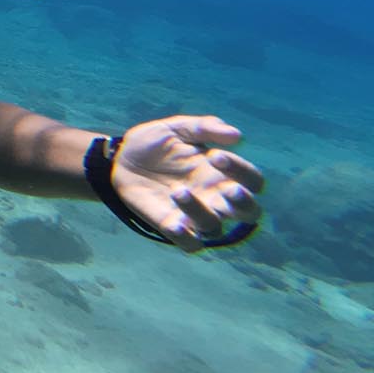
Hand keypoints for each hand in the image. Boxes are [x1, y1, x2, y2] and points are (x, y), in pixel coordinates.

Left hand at [111, 116, 264, 252]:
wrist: (120, 158)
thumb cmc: (155, 143)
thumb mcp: (177, 127)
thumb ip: (205, 127)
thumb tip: (237, 135)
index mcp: (221, 174)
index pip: (252, 181)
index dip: (242, 171)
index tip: (215, 156)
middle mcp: (214, 197)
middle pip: (249, 213)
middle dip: (244, 203)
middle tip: (229, 188)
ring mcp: (194, 215)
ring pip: (215, 228)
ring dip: (201, 213)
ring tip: (178, 191)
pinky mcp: (172, 226)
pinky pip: (190, 245)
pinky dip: (186, 239)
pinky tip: (175, 225)